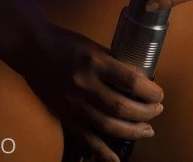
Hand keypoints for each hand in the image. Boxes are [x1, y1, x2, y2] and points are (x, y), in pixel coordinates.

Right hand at [20, 21, 164, 161]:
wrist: (32, 49)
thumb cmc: (66, 43)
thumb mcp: (93, 46)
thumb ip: (112, 63)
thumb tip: (138, 79)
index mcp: (95, 61)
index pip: (130, 80)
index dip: (149, 91)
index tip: (159, 94)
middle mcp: (85, 83)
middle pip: (122, 106)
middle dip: (145, 112)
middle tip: (157, 111)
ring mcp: (74, 102)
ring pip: (108, 125)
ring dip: (132, 130)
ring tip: (147, 129)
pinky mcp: (66, 115)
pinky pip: (87, 138)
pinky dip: (104, 152)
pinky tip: (117, 158)